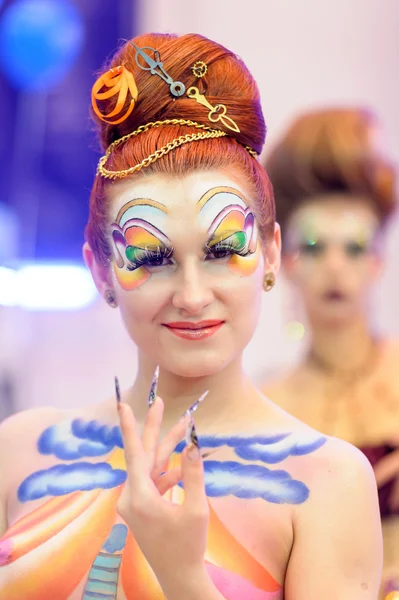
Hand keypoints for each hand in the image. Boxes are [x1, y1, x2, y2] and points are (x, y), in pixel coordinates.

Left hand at [116, 397, 209, 593]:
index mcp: (140, 497)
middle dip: (154, 428)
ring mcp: (135, 503)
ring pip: (151, 466)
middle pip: (144, 455)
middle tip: (159, 400)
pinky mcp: (141, 507)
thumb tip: (193, 444)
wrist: (179, 576)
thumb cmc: (188, 546)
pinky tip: (186, 465)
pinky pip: (154, 480)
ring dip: (168, 449)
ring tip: (184, 425)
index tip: (123, 405)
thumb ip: (194, 475)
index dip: (130, 426)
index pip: (133, 453)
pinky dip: (169, 471)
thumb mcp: (196, 509)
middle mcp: (131, 497)